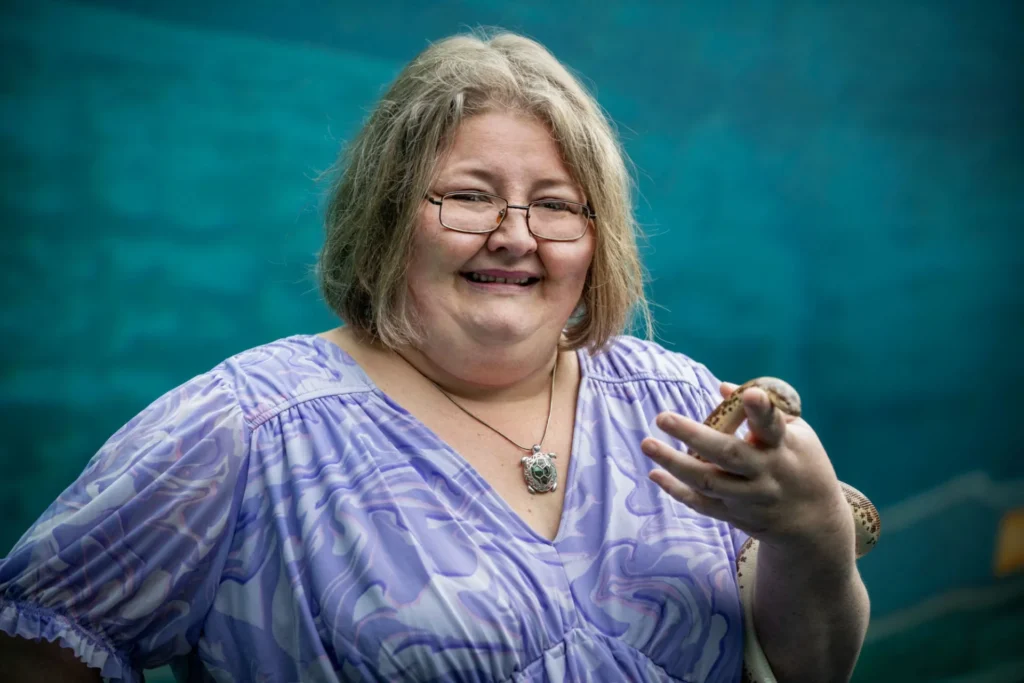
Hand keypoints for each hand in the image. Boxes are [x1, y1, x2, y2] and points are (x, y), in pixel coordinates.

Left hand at [641, 382, 852, 553]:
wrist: (815, 523)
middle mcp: (766, 473)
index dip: (763, 410)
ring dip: (674, 463)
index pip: (773, 426)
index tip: (752, 394)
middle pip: (728, 455)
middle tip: (663, 417)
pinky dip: (676, 490)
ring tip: (647, 444)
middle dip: (694, 435)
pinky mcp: (736, 515)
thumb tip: (723, 386)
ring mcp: (749, 497)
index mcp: (784, 446)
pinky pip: (702, 504)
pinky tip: (655, 473)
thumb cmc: (802, 463)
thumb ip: (762, 410)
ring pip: (708, 482)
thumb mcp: (797, 433)